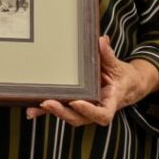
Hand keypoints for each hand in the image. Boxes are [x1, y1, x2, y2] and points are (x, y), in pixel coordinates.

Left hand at [25, 36, 158, 126]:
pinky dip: (48, 111)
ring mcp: (86, 110)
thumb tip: (101, 40)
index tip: (76, 102)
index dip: (89, 111)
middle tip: (48, 103)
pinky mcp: (77, 106)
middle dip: (63, 112)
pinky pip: (63, 109)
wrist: (126, 86)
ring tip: (36, 105)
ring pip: (70, 116)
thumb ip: (108, 55)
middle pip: (80, 118)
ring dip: (53, 112)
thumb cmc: (122, 76)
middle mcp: (97, 109)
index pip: (102, 114)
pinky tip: (32, 109)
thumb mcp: (117, 65)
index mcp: (110, 102)